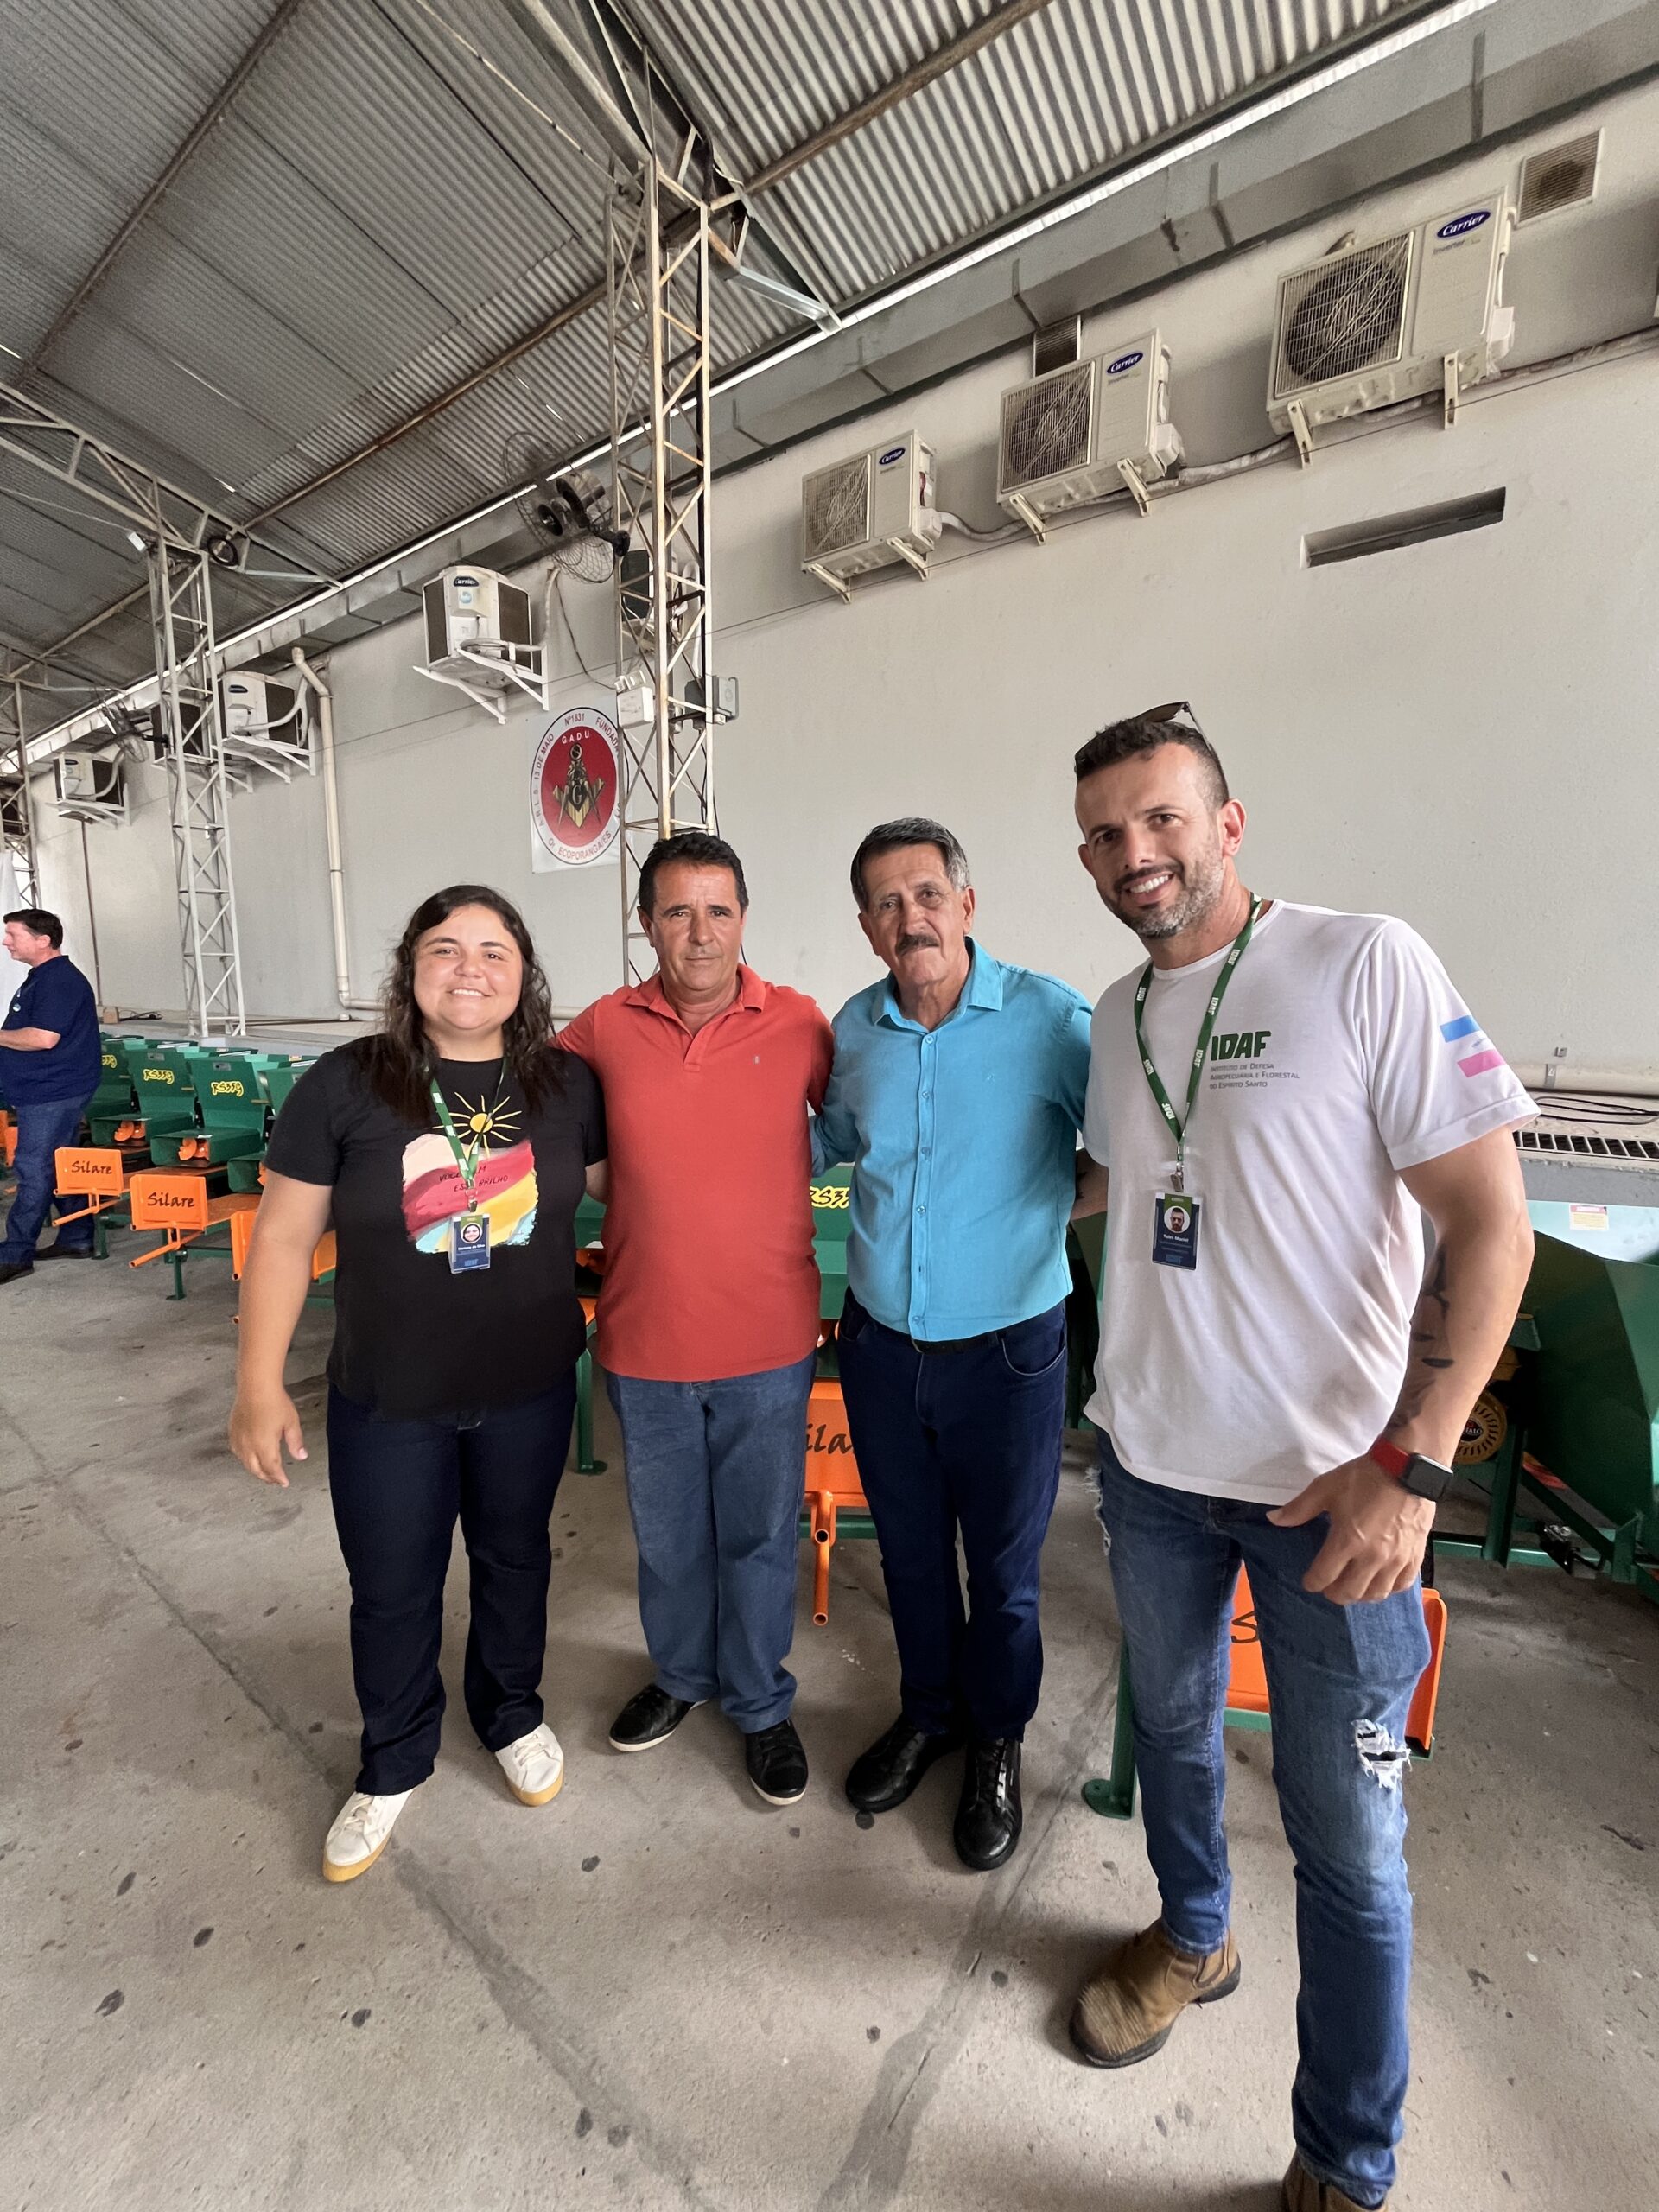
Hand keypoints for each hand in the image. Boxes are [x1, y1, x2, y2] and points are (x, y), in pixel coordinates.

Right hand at [229, 1388, 307, 1487]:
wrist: (256, 1386)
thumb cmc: (274, 1401)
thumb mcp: (291, 1423)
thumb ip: (296, 1442)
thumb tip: (301, 1456)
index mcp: (264, 1446)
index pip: (272, 1469)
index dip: (278, 1478)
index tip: (284, 1482)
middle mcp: (249, 1446)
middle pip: (257, 1470)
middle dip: (267, 1478)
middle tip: (275, 1480)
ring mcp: (239, 1439)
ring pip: (245, 1463)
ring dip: (255, 1470)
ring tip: (263, 1472)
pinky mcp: (233, 1431)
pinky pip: (236, 1452)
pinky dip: (244, 1459)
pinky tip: (248, 1457)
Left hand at [1269, 1456, 1433, 1603]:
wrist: (1406, 1467)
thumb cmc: (1364, 1477)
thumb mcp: (1325, 1488)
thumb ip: (1299, 1508)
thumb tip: (1274, 1519)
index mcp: (1347, 1541)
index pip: (1324, 1577)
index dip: (1312, 1582)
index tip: (1309, 1581)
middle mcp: (1372, 1557)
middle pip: (1350, 1592)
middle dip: (1334, 1594)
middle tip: (1329, 1586)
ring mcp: (1397, 1559)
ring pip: (1377, 1594)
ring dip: (1361, 1595)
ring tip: (1354, 1585)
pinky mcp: (1415, 1555)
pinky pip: (1403, 1585)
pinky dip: (1389, 1588)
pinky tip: (1381, 1581)